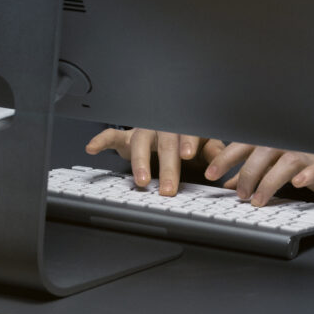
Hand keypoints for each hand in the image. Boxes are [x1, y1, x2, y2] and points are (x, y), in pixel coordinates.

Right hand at [85, 127, 224, 195]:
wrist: (170, 125)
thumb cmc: (188, 138)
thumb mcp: (204, 144)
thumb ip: (213, 151)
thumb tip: (222, 161)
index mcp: (185, 125)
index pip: (188, 131)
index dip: (188, 141)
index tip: (188, 154)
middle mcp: (164, 125)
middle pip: (165, 142)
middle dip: (167, 165)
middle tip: (168, 188)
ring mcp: (144, 130)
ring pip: (140, 141)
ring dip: (140, 161)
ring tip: (141, 181)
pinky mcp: (127, 137)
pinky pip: (112, 136)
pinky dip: (101, 140)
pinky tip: (92, 147)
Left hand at [205, 143, 313, 206]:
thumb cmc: (309, 164)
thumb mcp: (277, 169)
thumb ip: (255, 173)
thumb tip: (230, 183)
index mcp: (275, 142)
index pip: (247, 143)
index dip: (227, 156)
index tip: (210, 173)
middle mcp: (290, 143)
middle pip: (264, 150)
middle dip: (247, 171)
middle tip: (239, 195)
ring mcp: (310, 153)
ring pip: (287, 160)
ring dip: (270, 180)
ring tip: (258, 200)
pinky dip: (307, 174)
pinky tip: (297, 183)